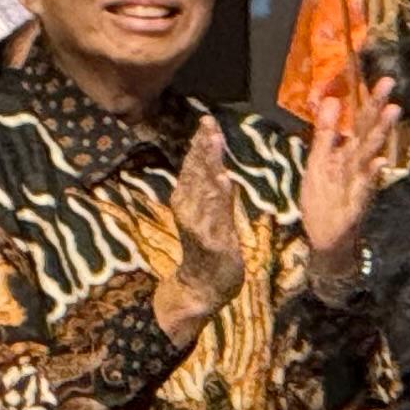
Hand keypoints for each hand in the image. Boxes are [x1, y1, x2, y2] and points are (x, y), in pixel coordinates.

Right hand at [157, 118, 248, 336]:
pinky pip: (215, 214)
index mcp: (188, 202)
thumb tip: (219, 170)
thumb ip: (214, 195)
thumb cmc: (208, 250)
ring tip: (212, 140)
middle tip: (208, 122)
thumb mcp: (211, 217)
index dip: (200, 144)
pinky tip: (222, 179)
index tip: (207, 121)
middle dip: (203, 146)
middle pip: (196, 172)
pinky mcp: (212, 241)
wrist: (202, 287)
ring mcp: (199, 225)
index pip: (194, 167)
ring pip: (204, 188)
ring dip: (208, 163)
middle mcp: (189, 209)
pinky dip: (217, 196)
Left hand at [300, 78, 399, 294]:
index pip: (361, 123)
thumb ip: (325, 133)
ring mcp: (358, 182)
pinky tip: (380, 162)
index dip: (370, 102)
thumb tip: (332, 100)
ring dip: (380, 134)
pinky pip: (365, 186)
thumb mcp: (318, 161)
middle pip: (368, 132)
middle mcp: (356, 164)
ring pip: (370, 153)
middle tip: (390, 84)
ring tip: (391, 112)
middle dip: (377, 108)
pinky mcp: (356, 202)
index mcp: (346, 153)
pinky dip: (372, 175)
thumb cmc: (323, 198)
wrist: (325, 237)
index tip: (384, 79)